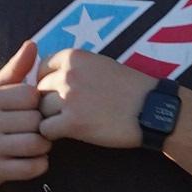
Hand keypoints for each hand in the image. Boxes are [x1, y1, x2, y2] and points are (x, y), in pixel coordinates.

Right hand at [0, 39, 46, 189]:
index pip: (31, 96)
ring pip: (37, 143)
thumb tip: (33, 44)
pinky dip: (40, 164)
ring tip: (39, 144)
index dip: (38, 104)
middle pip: (36, 120)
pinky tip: (34, 160)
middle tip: (39, 130)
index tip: (33, 110)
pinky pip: (31, 167)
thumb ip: (15, 70)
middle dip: (42, 126)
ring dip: (44, 146)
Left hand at [36, 46, 155, 150]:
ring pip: (41, 110)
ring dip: (51, 119)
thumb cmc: (131, 88)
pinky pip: (45, 129)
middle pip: (39, 90)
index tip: (58, 93)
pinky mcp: (73, 122)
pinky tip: (68, 134)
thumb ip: (76, 67)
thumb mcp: (102, 64)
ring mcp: (69, 98)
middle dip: (48, 102)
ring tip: (69, 124)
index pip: (42, 68)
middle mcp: (68, 74)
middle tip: (64, 112)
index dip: (47, 82)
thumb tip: (52, 75)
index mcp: (74, 56)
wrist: (152, 110)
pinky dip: (53, 134)